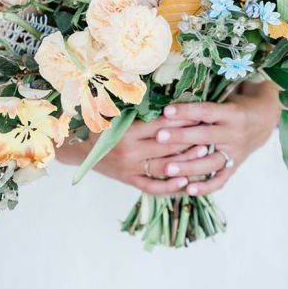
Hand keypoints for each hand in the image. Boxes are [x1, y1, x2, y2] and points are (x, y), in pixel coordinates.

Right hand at [55, 116, 205, 194]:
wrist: (77, 149)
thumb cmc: (98, 126)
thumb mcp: (114, 113)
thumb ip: (138, 109)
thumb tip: (167, 101)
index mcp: (127, 131)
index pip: (162, 125)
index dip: (182, 120)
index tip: (199, 115)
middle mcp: (130, 151)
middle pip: (167, 146)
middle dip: (190, 140)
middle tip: (210, 133)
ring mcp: (130, 169)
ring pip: (164, 167)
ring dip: (186, 161)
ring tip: (205, 154)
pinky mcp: (129, 181)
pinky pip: (153, 187)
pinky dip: (170, 186)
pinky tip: (186, 182)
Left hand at [151, 81, 280, 196]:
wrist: (265, 119)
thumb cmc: (238, 104)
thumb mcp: (226, 98)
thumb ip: (204, 103)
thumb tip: (172, 103)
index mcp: (232, 113)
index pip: (206, 111)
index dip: (186, 111)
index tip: (166, 110)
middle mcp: (235, 134)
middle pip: (205, 137)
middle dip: (181, 137)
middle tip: (159, 137)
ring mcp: (236, 152)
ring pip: (211, 163)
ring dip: (189, 167)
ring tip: (167, 168)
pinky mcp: (236, 166)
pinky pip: (221, 180)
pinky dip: (205, 187)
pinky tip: (188, 189)